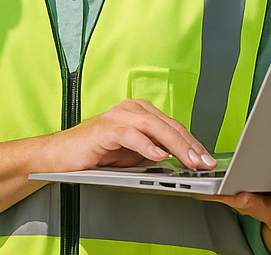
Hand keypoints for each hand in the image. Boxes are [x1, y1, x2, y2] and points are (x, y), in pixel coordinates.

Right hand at [43, 99, 217, 171]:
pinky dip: (146, 145)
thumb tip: (184, 162)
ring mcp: (118, 116)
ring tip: (188, 161)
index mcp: (140, 111)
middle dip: (189, 146)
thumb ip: (156, 151)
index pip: (173, 126)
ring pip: (154, 127)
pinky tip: (158, 156)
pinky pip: (130, 134)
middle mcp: (131, 108)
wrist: (63, 157)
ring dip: (174, 146)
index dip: (193, 143)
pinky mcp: (105, 128)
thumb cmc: (98, 154)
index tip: (207, 160)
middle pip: (168, 125)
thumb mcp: (134, 154)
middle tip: (204, 163)